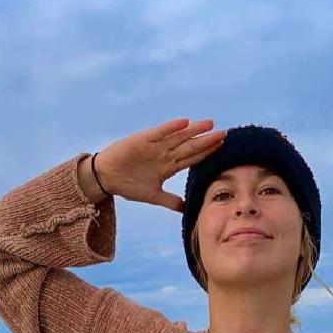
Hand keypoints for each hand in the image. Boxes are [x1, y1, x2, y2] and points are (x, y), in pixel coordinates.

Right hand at [94, 118, 226, 212]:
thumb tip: (186, 209)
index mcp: (168, 166)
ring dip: (194, 130)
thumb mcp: (153, 195)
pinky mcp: (143, 140)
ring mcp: (155, 145)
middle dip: (207, 141)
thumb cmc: (128, 184)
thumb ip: (170, 201)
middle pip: (190, 146)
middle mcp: (165, 153)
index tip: (222, 148)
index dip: (207, 153)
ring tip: (210, 124)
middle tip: (225, 134)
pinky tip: (185, 123)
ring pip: (178, 137)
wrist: (107, 178)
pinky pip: (160, 132)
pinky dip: (171, 128)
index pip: (192, 158)